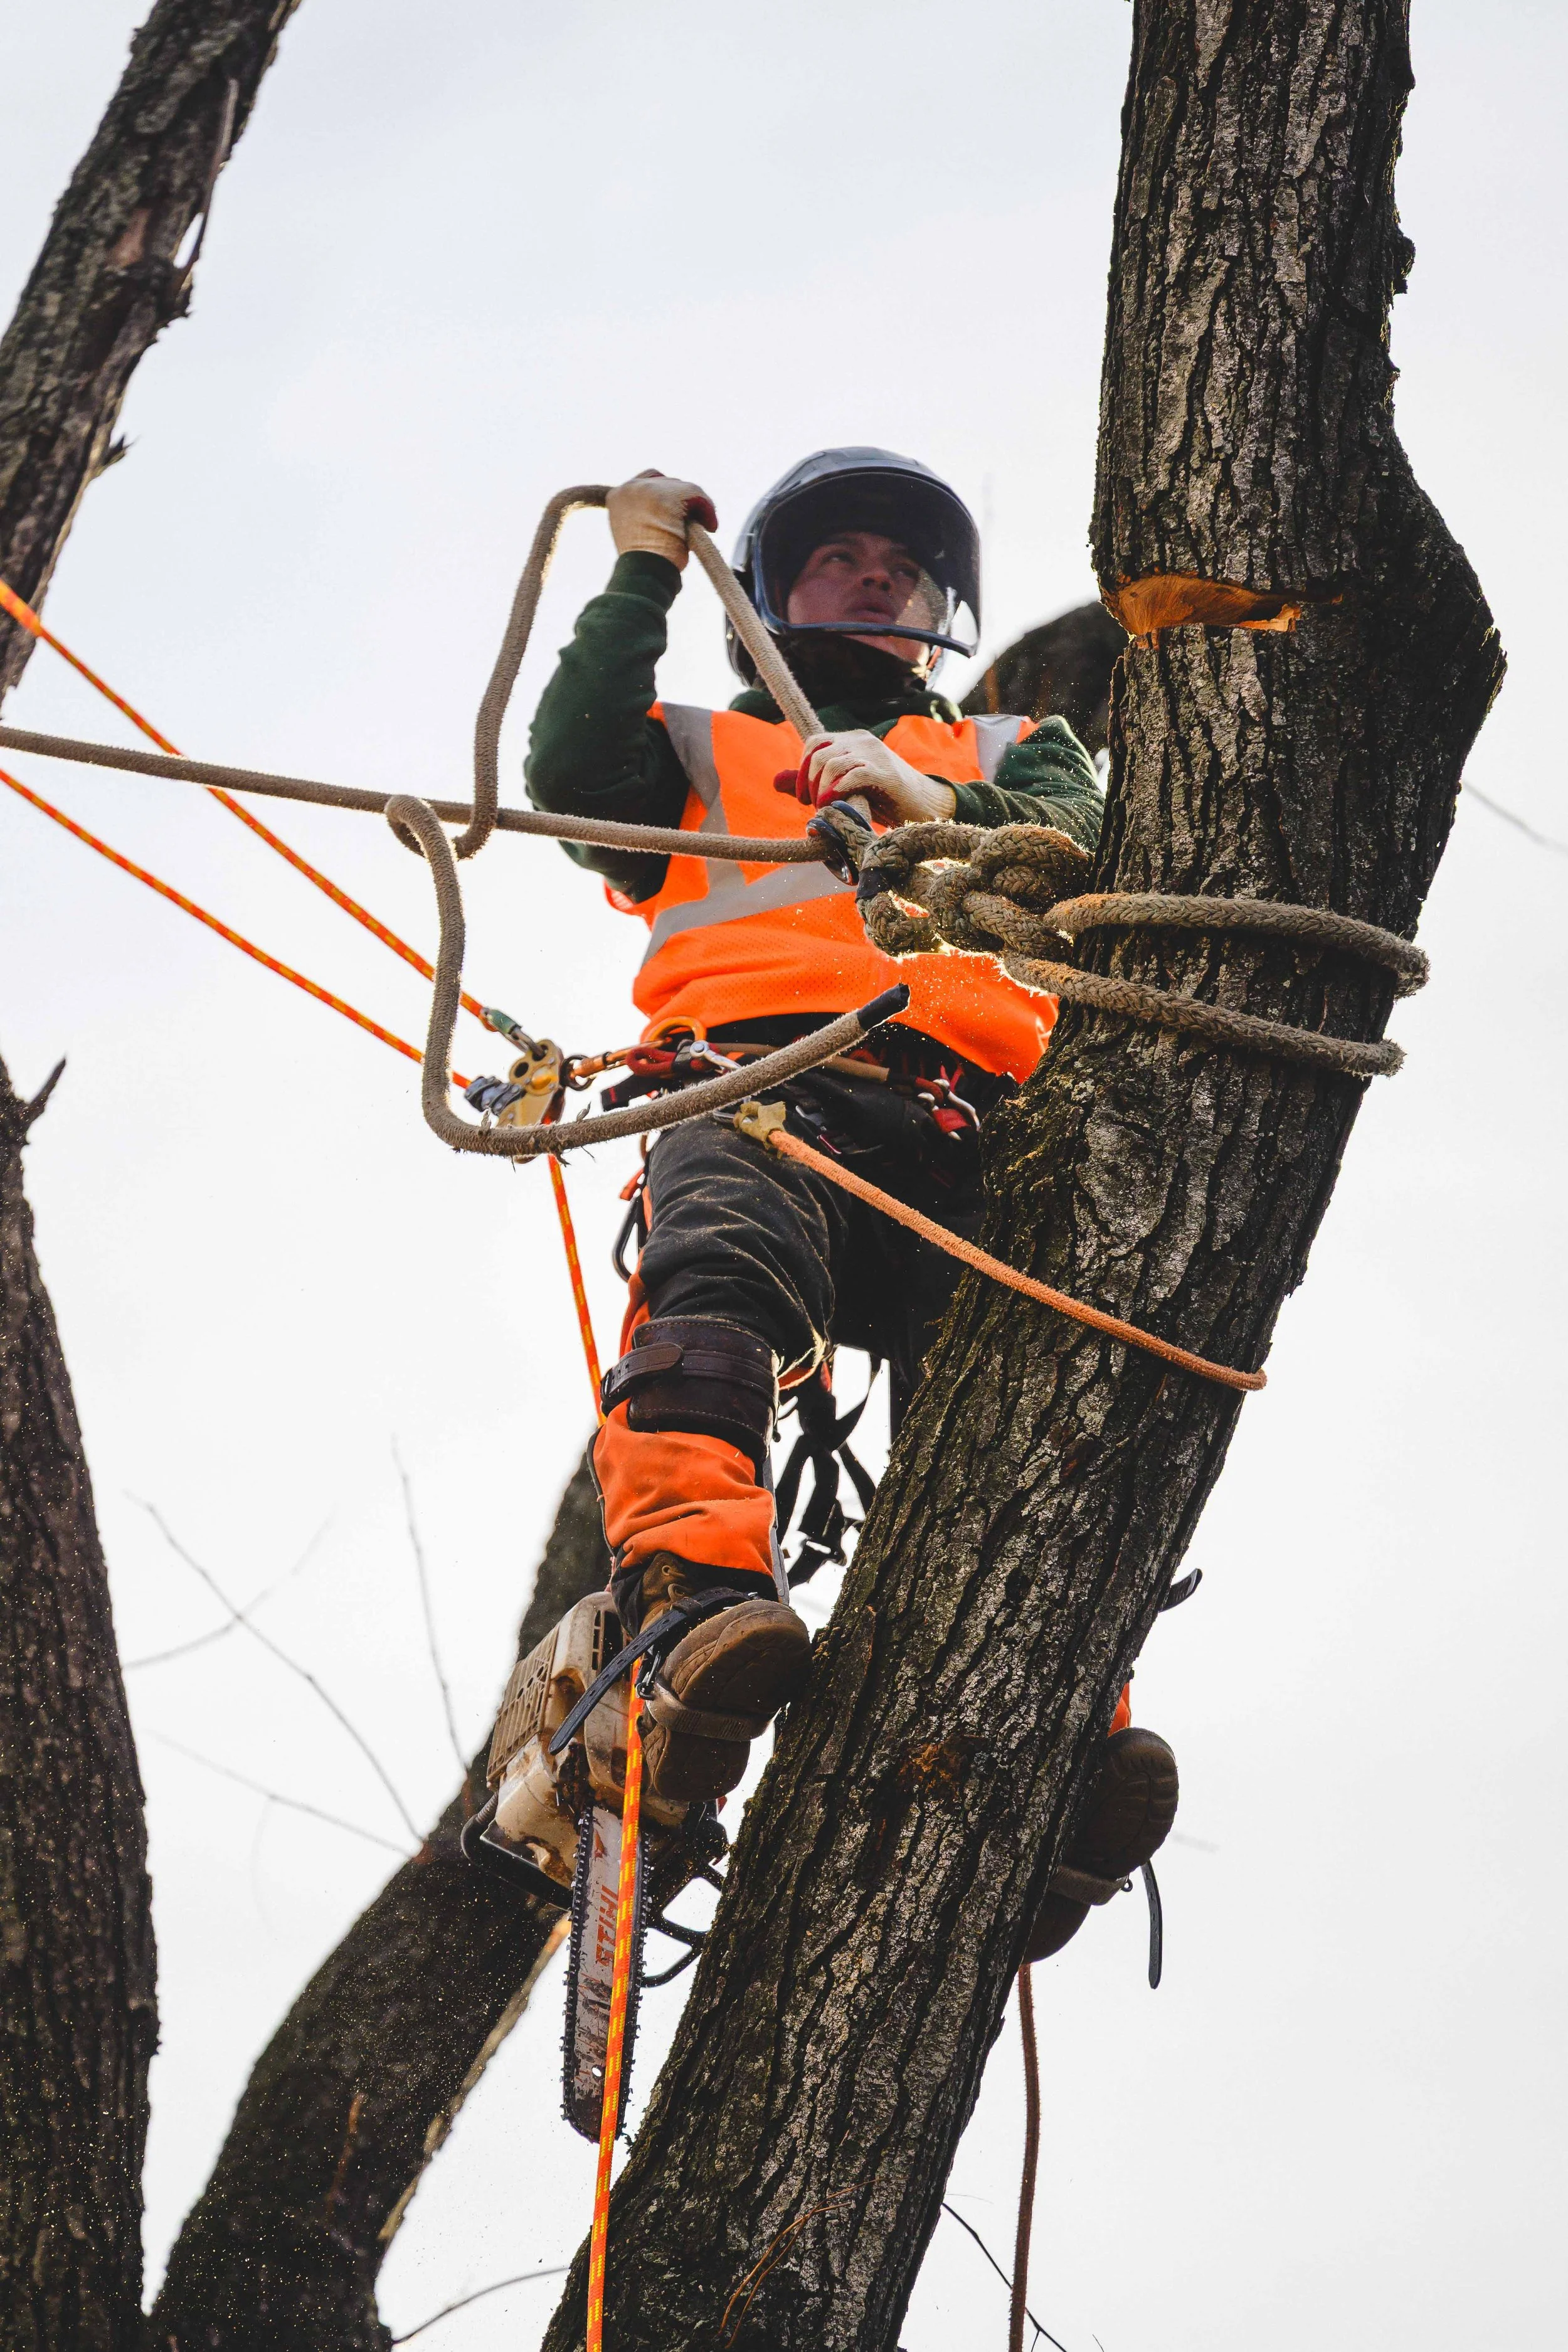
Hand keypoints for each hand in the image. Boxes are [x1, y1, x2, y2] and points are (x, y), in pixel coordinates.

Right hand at [606, 469, 717, 570]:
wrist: (644, 572)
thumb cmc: (642, 564)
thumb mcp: (636, 534)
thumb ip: (646, 516)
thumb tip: (673, 513)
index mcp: (617, 496)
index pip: (645, 483)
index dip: (662, 494)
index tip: (671, 511)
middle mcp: (630, 487)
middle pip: (665, 482)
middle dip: (679, 502)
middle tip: (687, 524)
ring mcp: (649, 489)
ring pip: (682, 487)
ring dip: (694, 506)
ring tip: (698, 529)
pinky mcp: (669, 495)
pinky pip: (695, 493)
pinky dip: (706, 509)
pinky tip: (710, 526)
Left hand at [773, 730, 956, 825]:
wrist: (926, 805)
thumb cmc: (884, 798)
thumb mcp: (845, 787)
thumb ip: (813, 782)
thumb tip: (774, 782)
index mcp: (852, 740)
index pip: (814, 743)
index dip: (802, 769)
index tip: (804, 798)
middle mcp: (862, 741)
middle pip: (819, 754)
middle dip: (808, 783)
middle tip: (813, 807)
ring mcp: (874, 755)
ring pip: (831, 763)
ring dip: (821, 790)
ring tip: (826, 809)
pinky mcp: (885, 774)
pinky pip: (851, 775)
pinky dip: (836, 791)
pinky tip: (834, 805)